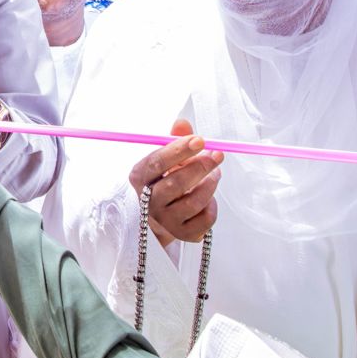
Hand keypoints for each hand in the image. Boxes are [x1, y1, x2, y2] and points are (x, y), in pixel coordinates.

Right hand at [128, 119, 221, 246]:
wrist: (161, 218)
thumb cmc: (165, 180)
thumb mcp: (167, 159)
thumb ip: (175, 140)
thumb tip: (182, 123)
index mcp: (139, 177)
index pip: (157, 162)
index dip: (179, 150)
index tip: (200, 140)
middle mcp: (147, 201)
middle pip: (175, 183)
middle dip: (200, 166)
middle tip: (216, 155)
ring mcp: (164, 221)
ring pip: (194, 202)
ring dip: (210, 184)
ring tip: (214, 174)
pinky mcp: (182, 235)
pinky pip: (205, 220)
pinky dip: (212, 206)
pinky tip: (208, 199)